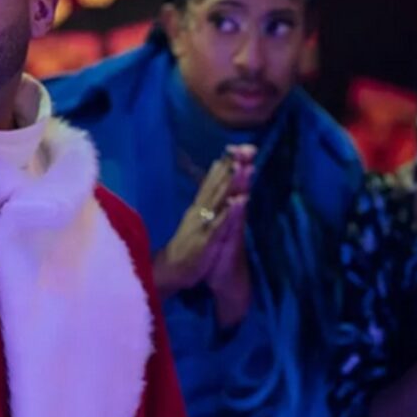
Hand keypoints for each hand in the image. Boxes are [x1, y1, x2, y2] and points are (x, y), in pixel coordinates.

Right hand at [153, 145, 254, 299]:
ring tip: (242, 167)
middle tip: (246, 149)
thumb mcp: (198, 217)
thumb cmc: (188, 243)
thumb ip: (207, 196)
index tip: (241, 145)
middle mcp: (201, 211)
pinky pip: (218, 225)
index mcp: (200, 205)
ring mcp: (203, 225)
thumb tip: (217, 173)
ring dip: (230, 184)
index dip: (227, 162)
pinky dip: (228, 213)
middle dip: (232, 166)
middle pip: (218, 185)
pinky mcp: (205, 242)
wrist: (170, 270)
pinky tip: (238, 202)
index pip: (214, 179)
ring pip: (218, 201)